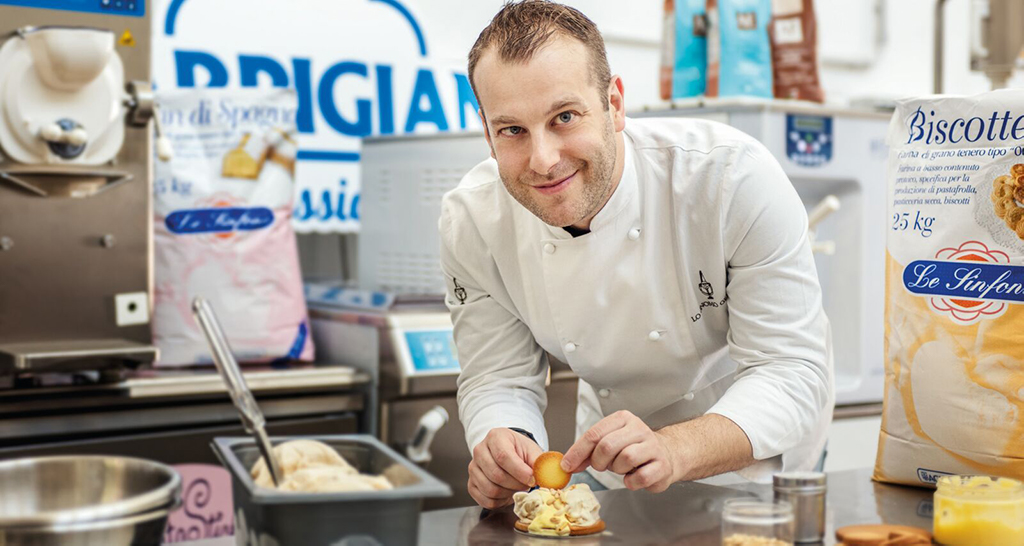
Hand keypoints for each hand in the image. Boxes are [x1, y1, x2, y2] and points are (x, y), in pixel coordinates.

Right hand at [467, 427, 542, 508]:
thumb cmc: (519, 450)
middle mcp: (480, 450)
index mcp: (495, 437)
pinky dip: (500, 502)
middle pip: (496, 475)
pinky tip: (507, 494)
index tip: (532, 479)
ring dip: (509, 494)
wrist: (507, 452)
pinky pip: (485, 500)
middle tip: (527, 485)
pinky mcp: (471, 484)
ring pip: (490, 489)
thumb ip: (539, 462)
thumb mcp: (531, 450)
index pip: (503, 456)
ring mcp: (473, 468)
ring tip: (518, 487)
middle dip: (516, 484)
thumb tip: (545, 476)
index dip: (519, 472)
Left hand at [561, 410, 677, 491]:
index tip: (567, 465)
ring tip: (622, 468)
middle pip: (607, 445)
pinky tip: (633, 477)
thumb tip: (567, 464)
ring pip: (625, 458)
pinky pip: (640, 477)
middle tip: (602, 466)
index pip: (594, 433)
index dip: (578, 452)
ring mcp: (653, 446)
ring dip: (617, 469)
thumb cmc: (634, 448)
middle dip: (599, 461)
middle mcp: (638, 429)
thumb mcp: (610, 442)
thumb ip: (589, 450)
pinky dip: (632, 482)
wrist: (667, 454)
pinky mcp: (662, 465)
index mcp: (622, 419)